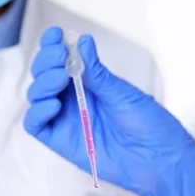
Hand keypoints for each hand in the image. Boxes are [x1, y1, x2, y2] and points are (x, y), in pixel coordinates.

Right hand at [24, 27, 194, 195]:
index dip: (53, 46)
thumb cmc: (149, 125)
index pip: (62, 61)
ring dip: (42, 84)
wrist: (158, 160)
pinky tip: (53, 105)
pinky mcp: (62, 142)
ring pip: (37, 97)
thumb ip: (96, 72)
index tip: (56, 35)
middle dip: (46, 62)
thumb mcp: (121, 93)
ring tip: (60, 78)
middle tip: (59, 57)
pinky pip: (36, 125)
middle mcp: (74, 100)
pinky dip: (38, 112)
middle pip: (44, 76)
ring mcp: (67, 120)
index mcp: (90, 84)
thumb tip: (81, 41)